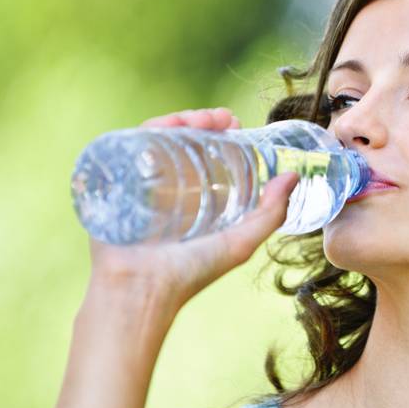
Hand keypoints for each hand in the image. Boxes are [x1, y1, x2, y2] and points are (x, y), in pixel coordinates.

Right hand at [86, 108, 297, 319]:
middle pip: (181, 141)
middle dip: (203, 121)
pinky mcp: (115, 182)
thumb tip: (293, 176)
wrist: (141, 289)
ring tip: (202, 118)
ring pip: (158, 138)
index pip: (204, 154)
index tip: (236, 123)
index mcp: (191, 199)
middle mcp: (165, 187)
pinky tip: (170, 124)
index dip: (220, 134)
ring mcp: (138, 182)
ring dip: (181, 120)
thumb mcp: (241, 242)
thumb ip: (270, 213)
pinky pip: (129, 146)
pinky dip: (150, 129)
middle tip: (223, 118)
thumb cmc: (190, 273)